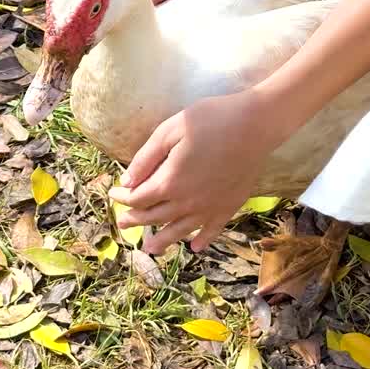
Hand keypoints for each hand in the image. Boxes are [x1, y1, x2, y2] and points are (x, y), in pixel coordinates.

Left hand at [109, 90, 281, 253]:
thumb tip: (127, 181)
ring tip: (150, 248)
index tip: (114, 193)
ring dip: (162, 240)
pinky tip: (195, 247)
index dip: (123, 197)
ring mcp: (210, 208)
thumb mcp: (170, 130)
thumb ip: (146, 158)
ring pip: (180, 231)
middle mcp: (188, 202)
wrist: (255, 125)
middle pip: (155, 217)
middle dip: (136, 220)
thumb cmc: (210, 119)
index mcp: (170, 182)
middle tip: (123, 222)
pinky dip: (202, 241)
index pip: (139, 198)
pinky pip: (212, 230)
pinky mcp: (229, 206)